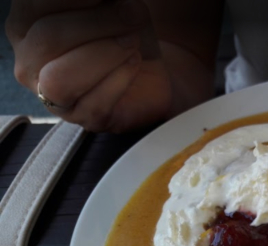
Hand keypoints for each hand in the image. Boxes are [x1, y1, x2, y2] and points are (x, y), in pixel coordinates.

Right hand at [6, 0, 173, 131]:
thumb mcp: (108, 4)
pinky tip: (135, 62)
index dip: (76, 0)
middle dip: (97, 23)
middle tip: (132, 14)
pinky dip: (121, 77)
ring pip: (61, 79)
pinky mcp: (85, 119)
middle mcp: (30, 62)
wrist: (150, 66)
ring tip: (132, 41)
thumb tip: (100, 1)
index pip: (36, 7)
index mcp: (26, 25)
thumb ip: (96, 2)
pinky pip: (95, 103)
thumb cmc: (122, 29)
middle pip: (48, 39)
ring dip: (105, 54)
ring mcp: (53, 97)